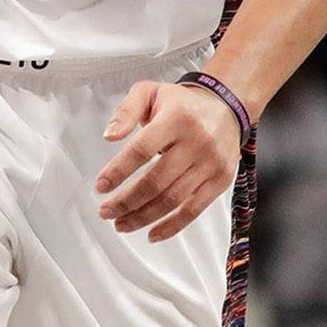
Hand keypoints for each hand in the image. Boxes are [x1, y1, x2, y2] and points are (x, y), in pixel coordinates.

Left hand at [93, 79, 240, 242]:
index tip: (100, 186)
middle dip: (126, 201)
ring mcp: (210, 163)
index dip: (118, 171)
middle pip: (155, 181)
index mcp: (176, 118)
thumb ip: (126, 110)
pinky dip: (171, 226)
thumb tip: (109, 136)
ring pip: (172, 200)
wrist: (226, 108)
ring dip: (142, 217)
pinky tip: (151, 233)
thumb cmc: (182, 104)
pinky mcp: (221, 180)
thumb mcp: (150, 92)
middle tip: (105, 211)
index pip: (142, 150)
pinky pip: (193, 210)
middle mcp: (196, 141)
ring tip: (121, 223)